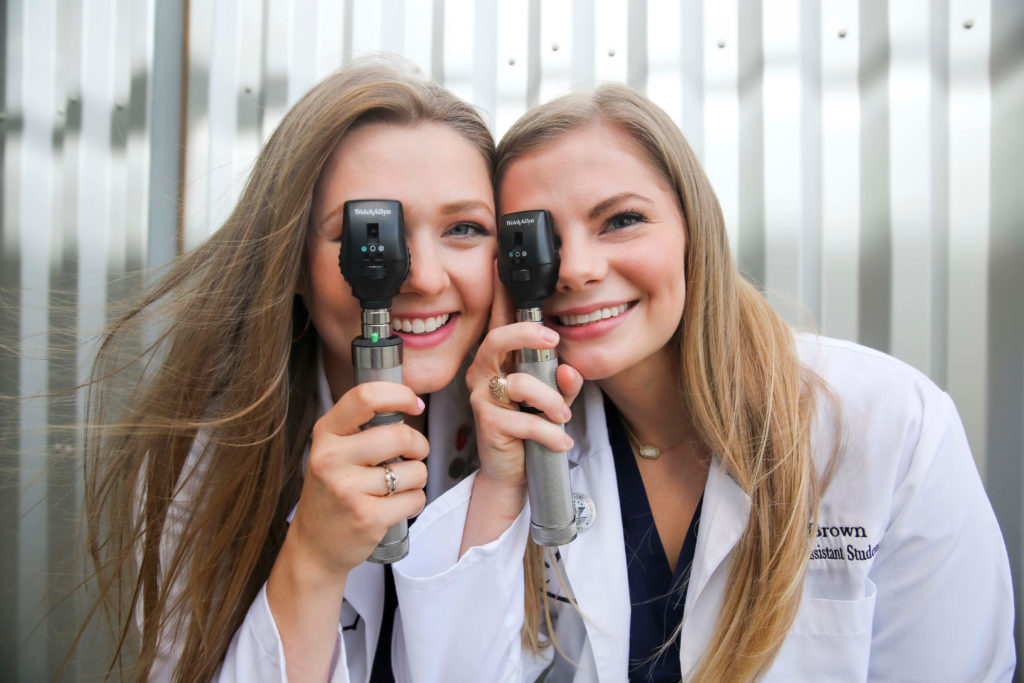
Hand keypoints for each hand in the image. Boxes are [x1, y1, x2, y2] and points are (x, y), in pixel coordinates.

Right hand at [283, 382, 428, 583]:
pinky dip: (414, 502)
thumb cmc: (333, 491)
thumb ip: (362, 426)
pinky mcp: (367, 517)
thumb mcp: (335, 451)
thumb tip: (412, 401)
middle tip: (414, 455)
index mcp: (325, 434)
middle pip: (400, 436)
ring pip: (415, 470)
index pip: (365, 397)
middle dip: (419, 445)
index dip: (400, 395)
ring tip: (397, 487)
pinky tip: (395, 507)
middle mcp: (331, 458)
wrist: (314, 546)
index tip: (414, 403)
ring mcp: (347, 489)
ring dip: (417, 478)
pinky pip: (415, 499)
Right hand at [461, 267, 582, 551]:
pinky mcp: (487, 423)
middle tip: (553, 340)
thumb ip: (564, 383)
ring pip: (520, 384)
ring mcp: (481, 397)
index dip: (502, 301)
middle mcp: (483, 373)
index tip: (520, 288)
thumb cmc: (530, 427)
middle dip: (526, 334)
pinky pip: (526, 422)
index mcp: (497, 360)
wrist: (511, 470)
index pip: (497, 325)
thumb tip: (568, 370)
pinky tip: (562, 442)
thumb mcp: (553, 400)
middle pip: (495, 340)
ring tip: (564, 416)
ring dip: (551, 400)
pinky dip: (550, 433)